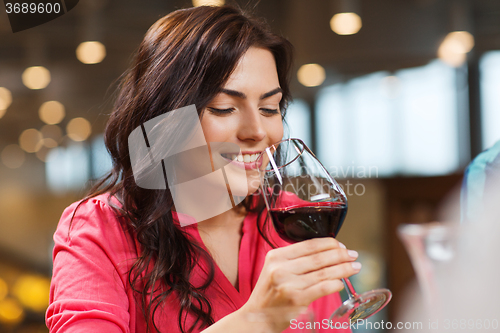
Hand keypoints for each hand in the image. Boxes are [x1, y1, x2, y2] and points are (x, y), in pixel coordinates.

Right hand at [240, 238, 359, 331]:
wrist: (257, 317)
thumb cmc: (271, 293)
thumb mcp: (275, 269)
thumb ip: (295, 259)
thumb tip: (327, 252)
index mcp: (276, 256)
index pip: (309, 245)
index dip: (329, 244)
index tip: (341, 245)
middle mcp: (281, 268)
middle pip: (318, 257)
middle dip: (340, 255)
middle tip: (353, 255)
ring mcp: (288, 284)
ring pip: (323, 272)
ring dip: (343, 269)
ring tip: (354, 267)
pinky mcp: (296, 299)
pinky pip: (322, 288)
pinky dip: (335, 284)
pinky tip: (341, 282)